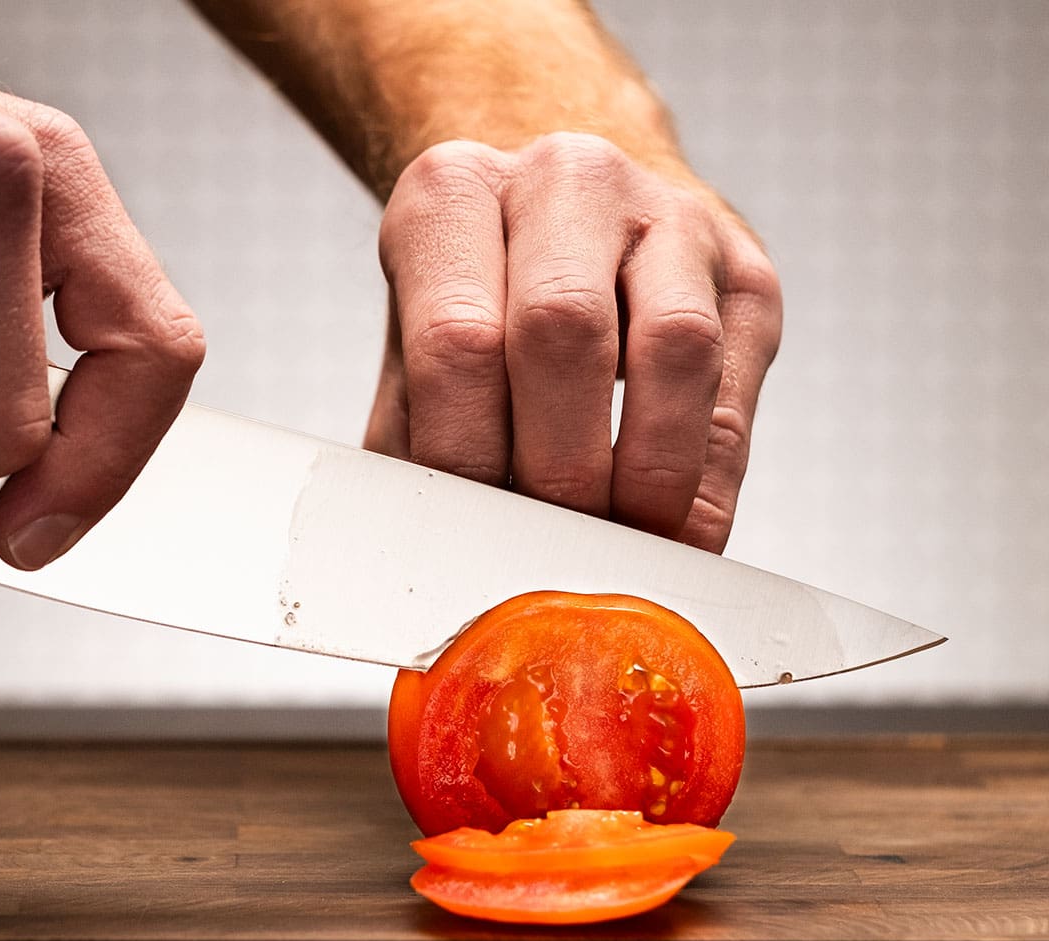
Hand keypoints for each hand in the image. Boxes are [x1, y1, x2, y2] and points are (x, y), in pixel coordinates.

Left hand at [366, 133, 780, 550]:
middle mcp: (564, 180)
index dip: (467, 454)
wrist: (556, 214)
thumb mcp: (411, 349)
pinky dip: (707, 484)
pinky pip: (733, 388)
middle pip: (563, 329)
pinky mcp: (745, 275)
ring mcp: (669, 215)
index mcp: (453, 193)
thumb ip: (413, 434)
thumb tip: (438, 540)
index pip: (454, 338)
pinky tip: (675, 535)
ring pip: (675, 344)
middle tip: (548, 544)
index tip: (474, 528)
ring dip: (648, 472)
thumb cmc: (473, 300)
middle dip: (558, 467)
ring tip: (617, 543)